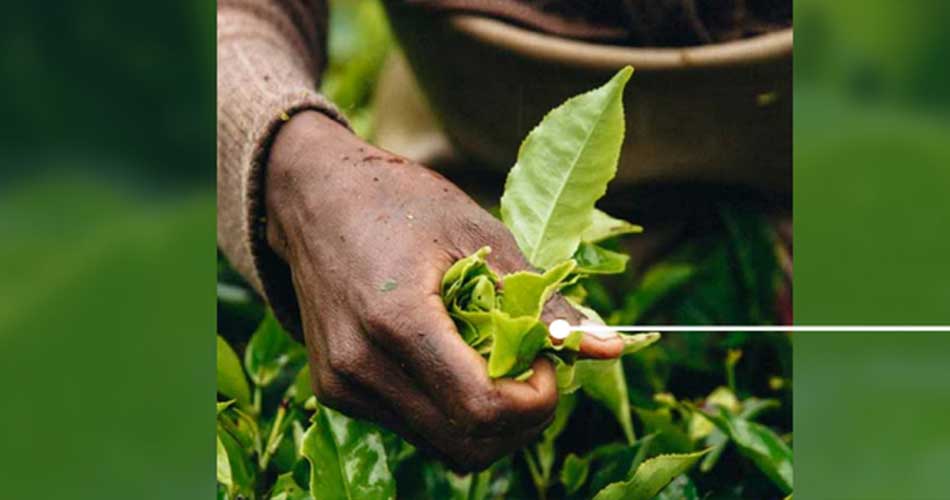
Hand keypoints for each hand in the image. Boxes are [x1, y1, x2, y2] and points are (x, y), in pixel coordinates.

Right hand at [265, 111, 622, 470]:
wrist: (311, 199)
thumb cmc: (398, 202)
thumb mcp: (478, 234)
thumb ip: (540, 300)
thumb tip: (610, 347)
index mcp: (395, 320)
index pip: (480, 408)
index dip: (534, 402)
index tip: (549, 365)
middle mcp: (360, 366)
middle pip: (465, 443)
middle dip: (520, 421)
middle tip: (536, 373)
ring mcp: (342, 386)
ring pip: (440, 446)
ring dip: (488, 421)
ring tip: (501, 366)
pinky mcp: (335, 392)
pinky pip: (412, 427)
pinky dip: (451, 411)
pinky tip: (459, 364)